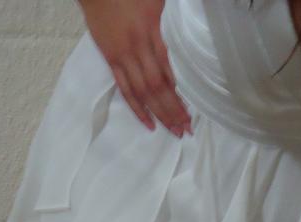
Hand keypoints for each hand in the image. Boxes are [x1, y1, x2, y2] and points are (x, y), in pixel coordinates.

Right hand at [78, 0, 191, 134]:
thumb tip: (174, 59)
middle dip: (171, 110)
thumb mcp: (155, 4)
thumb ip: (165, 31)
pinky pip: (124, 89)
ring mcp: (121, 57)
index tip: (189, 112)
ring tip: (173, 130)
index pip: (166, 72)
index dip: (177, 95)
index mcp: (149, 33)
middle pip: (155, 87)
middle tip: (185, 129)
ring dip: (158, 114)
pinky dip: (137, 108)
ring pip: (141, 92)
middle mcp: (135, 49)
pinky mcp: (111, 60)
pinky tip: (148, 123)